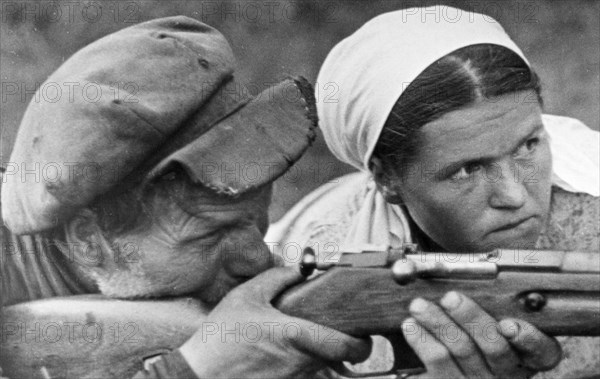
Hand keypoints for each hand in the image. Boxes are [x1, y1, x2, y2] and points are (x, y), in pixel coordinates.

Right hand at [180, 267, 371, 378]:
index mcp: (297, 336)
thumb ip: (278, 278)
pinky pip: (302, 376)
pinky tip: (280, 355)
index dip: (362, 344)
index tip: (363, 336)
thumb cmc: (220, 338)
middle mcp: (301, 362)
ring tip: (301, 340)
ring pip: (321, 368)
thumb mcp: (247, 296)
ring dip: (319, 355)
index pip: (347, 347)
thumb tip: (302, 268)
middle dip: (342, 347)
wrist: (199, 375)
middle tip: (336, 333)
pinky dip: (300, 365)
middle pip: (338, 359)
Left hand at [401, 291, 561, 378]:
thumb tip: (468, 271)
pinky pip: (437, 363)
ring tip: (419, 305)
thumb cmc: (470, 332)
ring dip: (438, 323)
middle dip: (471, 319)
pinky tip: (411, 325)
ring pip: (462, 352)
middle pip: (495, 348)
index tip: (509, 324)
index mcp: (525, 355)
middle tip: (450, 297)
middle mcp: (506, 373)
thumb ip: (488, 300)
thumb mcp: (486, 317)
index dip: (529, 339)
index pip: (542, 351)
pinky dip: (422, 341)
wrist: (447, 366)